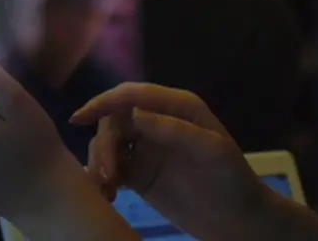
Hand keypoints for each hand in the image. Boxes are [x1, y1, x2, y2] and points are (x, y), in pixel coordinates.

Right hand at [72, 83, 266, 240]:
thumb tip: (135, 113)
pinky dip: (101, 178)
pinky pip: (110, 169)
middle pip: (114, 120)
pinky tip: (106, 194)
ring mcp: (146, 149)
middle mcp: (157, 122)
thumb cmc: (232, 180)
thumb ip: (175, 130)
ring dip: (99, 162)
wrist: (239, 221)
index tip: (79, 119)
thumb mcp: (212, 151)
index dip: (104, 102)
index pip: (132, 95)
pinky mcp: (139, 174)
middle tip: (109, 176)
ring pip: (107, 144)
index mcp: (176, 107)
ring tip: (107, 189)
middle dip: (104, 144)